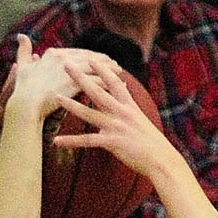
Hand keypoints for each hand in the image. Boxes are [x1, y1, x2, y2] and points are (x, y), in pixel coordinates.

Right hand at [9, 36, 121, 119]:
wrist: (25, 106)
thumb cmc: (22, 91)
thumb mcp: (23, 67)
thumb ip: (24, 51)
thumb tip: (21, 37)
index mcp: (54, 54)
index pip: (77, 52)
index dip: (89, 55)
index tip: (98, 58)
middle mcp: (64, 58)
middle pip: (89, 57)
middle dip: (103, 60)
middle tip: (114, 63)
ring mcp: (70, 70)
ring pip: (95, 66)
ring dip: (109, 68)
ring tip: (119, 71)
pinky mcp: (75, 84)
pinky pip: (97, 80)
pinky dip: (109, 81)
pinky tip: (118, 84)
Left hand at [53, 56, 169, 177]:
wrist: (161, 159)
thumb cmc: (151, 143)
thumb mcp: (140, 121)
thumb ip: (129, 110)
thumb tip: (123, 99)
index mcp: (129, 105)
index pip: (114, 82)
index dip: (102, 69)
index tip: (90, 58)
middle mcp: (121, 112)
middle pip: (98, 91)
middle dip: (81, 77)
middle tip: (66, 65)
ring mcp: (116, 126)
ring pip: (89, 113)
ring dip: (71, 105)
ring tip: (56, 97)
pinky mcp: (112, 142)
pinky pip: (87, 141)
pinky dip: (71, 141)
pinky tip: (56, 141)